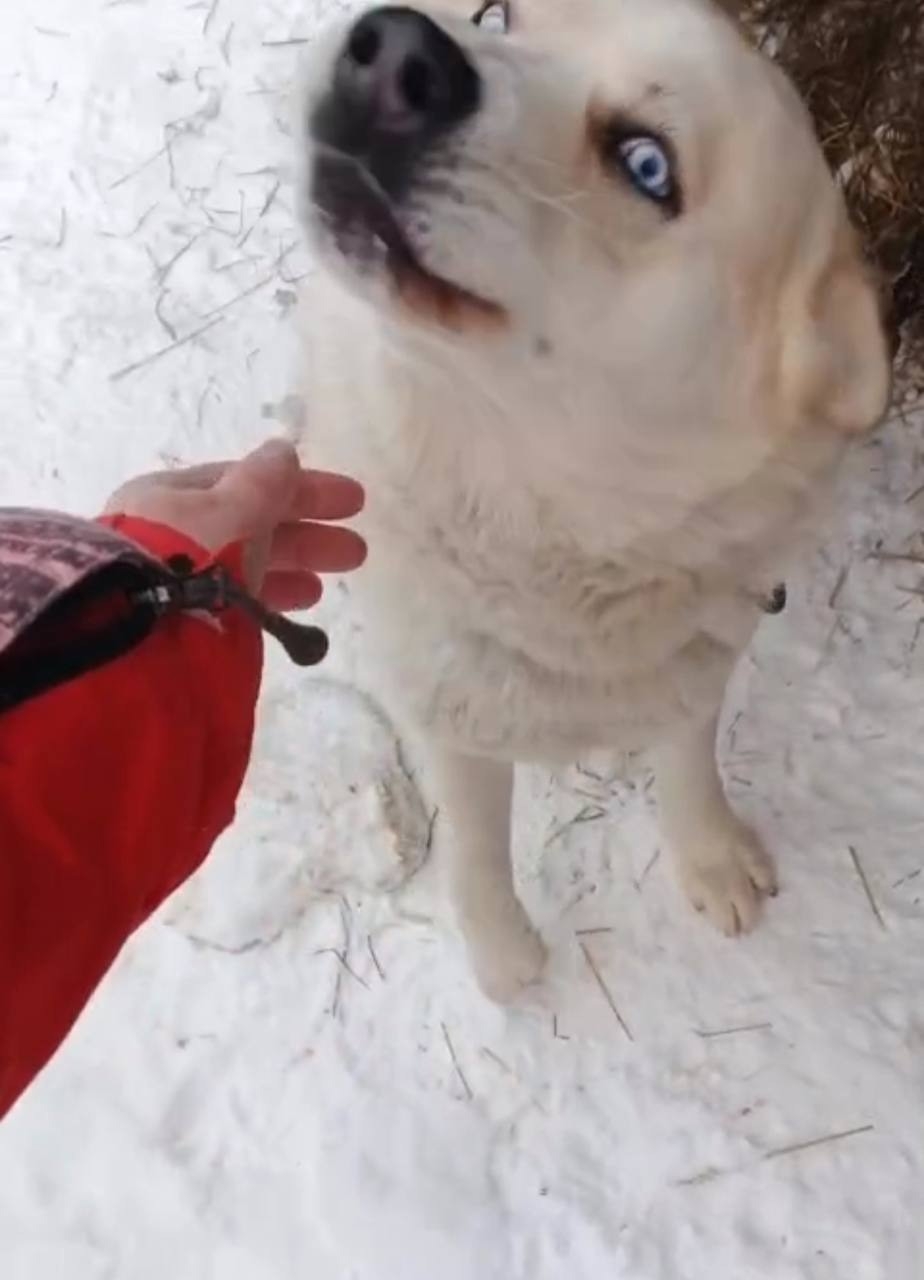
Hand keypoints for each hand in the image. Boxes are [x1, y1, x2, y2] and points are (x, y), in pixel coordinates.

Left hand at [104, 440, 365, 609]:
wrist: (137, 634)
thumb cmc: (187, 555)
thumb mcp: (232, 507)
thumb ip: (263, 482)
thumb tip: (283, 452)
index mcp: (170, 496)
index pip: (245, 482)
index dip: (301, 488)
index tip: (350, 502)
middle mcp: (167, 535)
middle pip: (249, 526)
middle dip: (304, 535)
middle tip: (357, 550)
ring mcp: (173, 580)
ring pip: (242, 565)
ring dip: (289, 569)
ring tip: (326, 585)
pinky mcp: (181, 622)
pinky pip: (233, 600)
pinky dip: (266, 599)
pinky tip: (292, 610)